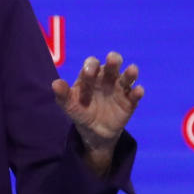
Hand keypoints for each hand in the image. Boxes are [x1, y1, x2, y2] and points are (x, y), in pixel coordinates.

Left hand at [51, 52, 143, 171]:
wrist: (93, 132)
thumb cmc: (80, 111)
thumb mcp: (69, 105)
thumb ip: (63, 94)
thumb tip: (55, 84)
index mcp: (90, 75)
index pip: (92, 64)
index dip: (90, 66)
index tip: (88, 73)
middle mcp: (106, 78)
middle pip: (112, 64)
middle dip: (113, 60)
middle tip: (112, 60)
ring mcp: (119, 88)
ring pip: (128, 76)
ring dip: (130, 72)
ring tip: (132, 71)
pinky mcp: (130, 101)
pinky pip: (135, 94)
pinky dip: (137, 92)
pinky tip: (137, 92)